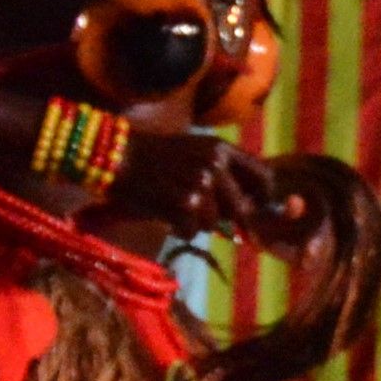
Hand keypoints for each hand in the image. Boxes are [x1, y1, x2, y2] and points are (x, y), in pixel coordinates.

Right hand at [110, 126, 282, 233]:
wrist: (116, 156)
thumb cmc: (155, 156)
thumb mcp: (196, 151)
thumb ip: (224, 171)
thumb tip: (250, 207)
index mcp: (222, 149)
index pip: (264, 176)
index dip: (263, 198)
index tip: (254, 208)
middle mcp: (216, 164)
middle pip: (242, 209)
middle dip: (225, 219)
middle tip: (202, 215)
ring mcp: (201, 184)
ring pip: (213, 224)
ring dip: (195, 223)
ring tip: (175, 208)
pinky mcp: (183, 203)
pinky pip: (191, 231)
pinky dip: (177, 229)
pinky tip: (164, 214)